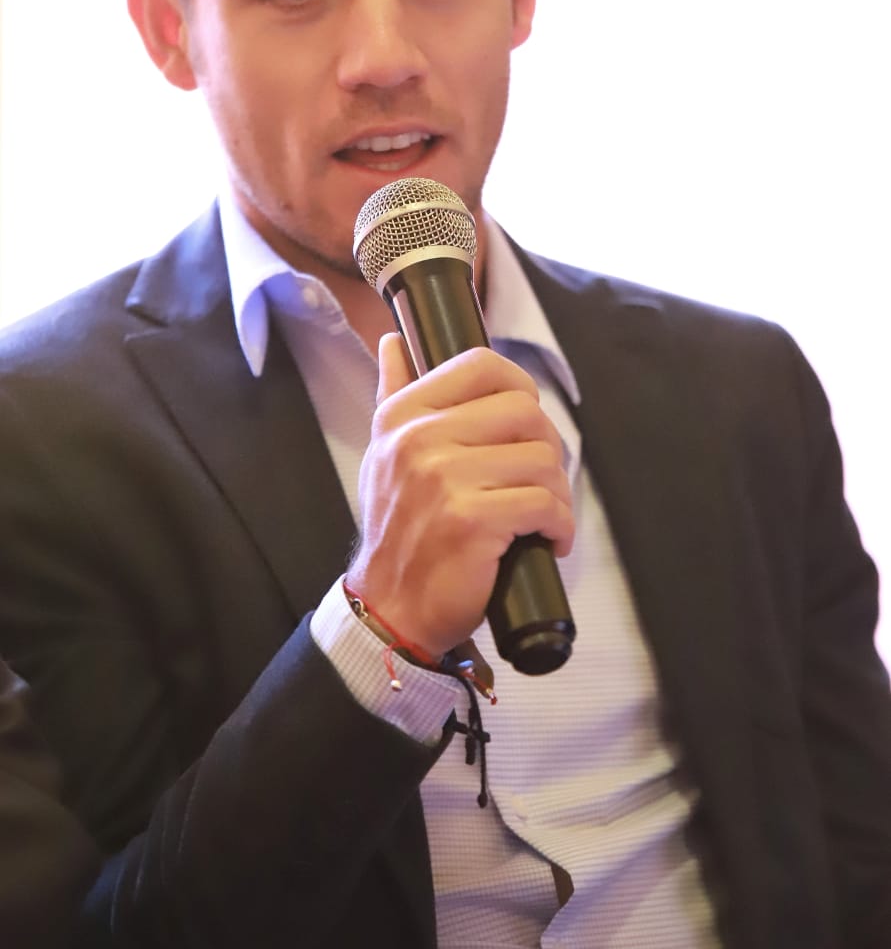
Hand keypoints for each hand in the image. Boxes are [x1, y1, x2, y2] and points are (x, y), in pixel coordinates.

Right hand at [347, 333, 574, 656]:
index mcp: (402, 415)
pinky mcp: (472, 521)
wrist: (390, 606)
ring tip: (543, 514)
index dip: (519, 387)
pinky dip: (559, 524)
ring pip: (541, 458)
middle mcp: (418, 440)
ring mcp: (444, 479)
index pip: (481, 366)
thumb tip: (394, 341)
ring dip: (557, 492)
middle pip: (524, 411)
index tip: (525, 422)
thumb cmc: (399, 528)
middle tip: (539, 480)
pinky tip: (549, 538)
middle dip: (547, 447)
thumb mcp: (383, 453)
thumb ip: (393, 393)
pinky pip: (544, 503)